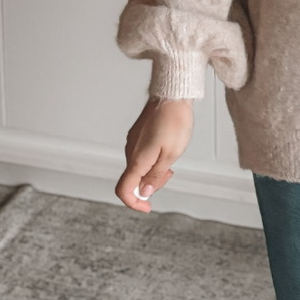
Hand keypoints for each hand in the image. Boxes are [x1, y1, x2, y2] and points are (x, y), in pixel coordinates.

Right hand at [115, 97, 194, 212]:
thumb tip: (144, 192)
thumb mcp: (171, 154)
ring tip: (170, 158)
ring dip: (153, 170)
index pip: (124, 189)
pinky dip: (152, 158)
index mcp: (137, 159)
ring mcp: (134, 140)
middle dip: (150, 184)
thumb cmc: (174, 120)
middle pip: (134, 179)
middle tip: (169, 173)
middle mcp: (131, 150)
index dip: (134, 203)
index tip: (147, 206)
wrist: (173, 93)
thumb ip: (156, 176)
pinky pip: (141, 153)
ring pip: (138, 166)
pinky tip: (166, 148)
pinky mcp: (139, 133)